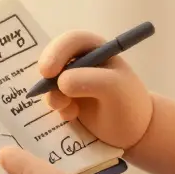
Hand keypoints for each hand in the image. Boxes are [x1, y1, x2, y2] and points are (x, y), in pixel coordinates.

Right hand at [38, 30, 153, 149]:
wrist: (133, 132)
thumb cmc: (129, 104)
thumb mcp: (114, 88)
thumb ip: (89, 80)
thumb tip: (61, 83)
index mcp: (96, 49)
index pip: (72, 41)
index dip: (56, 52)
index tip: (48, 72)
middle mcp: (82, 61)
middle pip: (54, 57)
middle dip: (47, 74)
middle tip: (42, 89)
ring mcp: (73, 80)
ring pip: (50, 81)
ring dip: (53, 95)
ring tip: (68, 109)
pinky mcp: (68, 99)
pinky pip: (52, 99)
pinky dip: (58, 108)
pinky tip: (72, 116)